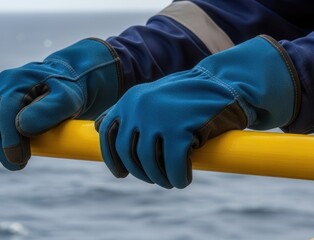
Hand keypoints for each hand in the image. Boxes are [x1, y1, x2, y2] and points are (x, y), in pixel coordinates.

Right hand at [0, 39, 121, 169]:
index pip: (7, 112)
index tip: (18, 160)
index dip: (9, 139)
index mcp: (21, 80)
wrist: (64, 79)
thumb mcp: (67, 101)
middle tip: (13, 167)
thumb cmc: (67, 92)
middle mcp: (2, 80)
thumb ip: (49, 111)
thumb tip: (22, 126)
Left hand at [96, 35, 300, 187]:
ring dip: (159, 178)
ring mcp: (158, 116)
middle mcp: (138, 106)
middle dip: (139, 172)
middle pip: (126, 151)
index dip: (111, 158)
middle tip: (154, 180)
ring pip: (148, 161)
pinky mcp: (180, 128)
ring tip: (170, 182)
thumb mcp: (151, 99)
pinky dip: (178, 178)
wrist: (224, 84)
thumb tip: (96, 127)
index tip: (121, 174)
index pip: (107, 132)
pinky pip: (173, 165)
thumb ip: (126, 112)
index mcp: (130, 99)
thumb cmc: (186, 97)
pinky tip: (184, 180)